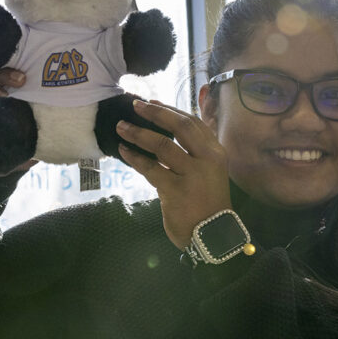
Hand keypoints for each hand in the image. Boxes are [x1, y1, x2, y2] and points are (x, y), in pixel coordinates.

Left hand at [116, 100, 230, 248]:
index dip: (171, 110)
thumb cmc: (208, 203)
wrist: (212, 236)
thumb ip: (195, 151)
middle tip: (135, 105)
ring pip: (162, 145)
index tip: (152, 102)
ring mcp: (192, 175)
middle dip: (155, 113)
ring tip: (121, 127)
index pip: (193, 122)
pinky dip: (135, 157)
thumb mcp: (209, 172)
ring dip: (138, 133)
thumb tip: (172, 128)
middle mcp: (207, 160)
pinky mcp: (175, 190)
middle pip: (180, 127)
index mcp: (215, 153)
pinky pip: (151, 168)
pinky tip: (124, 151)